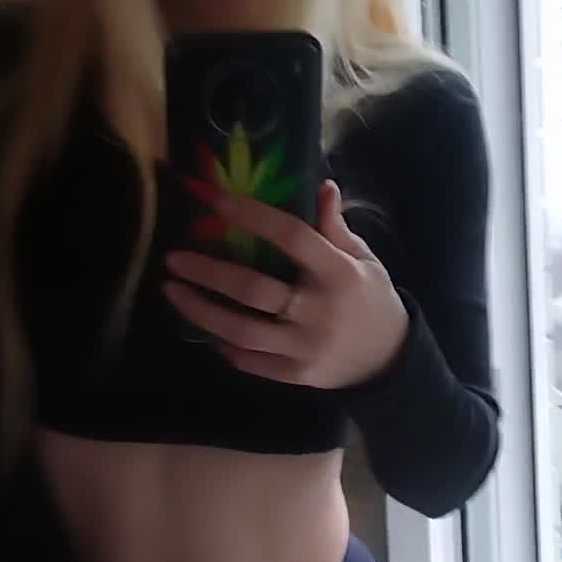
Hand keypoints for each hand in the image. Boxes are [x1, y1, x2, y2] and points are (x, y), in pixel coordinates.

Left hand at [162, 179, 408, 388]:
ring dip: (201, 311)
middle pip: (254, 290)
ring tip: (173, 292)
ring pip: (242, 331)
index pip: (290, 237)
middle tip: (173, 259)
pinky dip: (225, 345)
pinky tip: (206, 328)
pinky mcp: (294, 375)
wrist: (388, 361)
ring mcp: (304, 347)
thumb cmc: (370, 299)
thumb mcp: (363, 259)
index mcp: (337, 273)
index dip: (252, 216)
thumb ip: (336, 227)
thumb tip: (320, 185)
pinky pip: (250, 360)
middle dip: (208, 272)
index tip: (216, 200)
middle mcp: (318, 311)